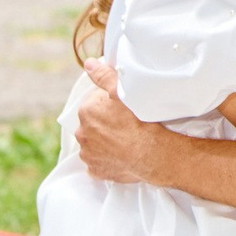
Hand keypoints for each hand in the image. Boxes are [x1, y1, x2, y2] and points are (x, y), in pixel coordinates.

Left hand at [74, 60, 167, 185]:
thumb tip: (89, 64)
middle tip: (127, 124)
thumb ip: (104, 77)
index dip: (109, 104)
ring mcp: (87, 154)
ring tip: (125, 140)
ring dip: (105, 141)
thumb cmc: (140, 122)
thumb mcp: (122, 93)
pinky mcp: (95, 170)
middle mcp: (81, 133)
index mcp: (86, 112)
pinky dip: (107, 159)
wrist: (153, 154)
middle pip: (93, 123)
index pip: (94, 103)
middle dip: (106, 122)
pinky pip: (99, 162)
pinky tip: (121, 155)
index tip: (123, 107)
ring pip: (94, 143)